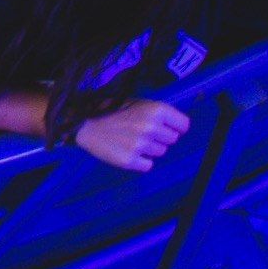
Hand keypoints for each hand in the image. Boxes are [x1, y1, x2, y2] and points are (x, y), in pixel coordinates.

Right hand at [73, 100, 190, 172]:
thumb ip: (157, 114)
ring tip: (132, 140)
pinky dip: (140, 161)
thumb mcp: (137, 103)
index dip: (176, 126)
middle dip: (161, 137)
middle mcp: (151, 127)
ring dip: (150, 149)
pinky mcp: (130, 160)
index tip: (169, 127)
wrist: (84, 123)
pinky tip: (128, 151)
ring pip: (160, 152)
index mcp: (155, 110)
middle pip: (172, 140)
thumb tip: (177, 126)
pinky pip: (148, 165)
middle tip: (143, 132)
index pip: (183, 124)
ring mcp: (141, 145)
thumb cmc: (113, 111)